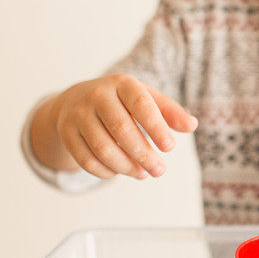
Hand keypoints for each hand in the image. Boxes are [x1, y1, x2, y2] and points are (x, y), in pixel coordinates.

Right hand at [52, 73, 197, 178]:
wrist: (78, 99)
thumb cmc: (124, 101)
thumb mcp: (148, 98)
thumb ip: (170, 111)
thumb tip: (192, 125)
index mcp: (122, 84)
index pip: (141, 104)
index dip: (156, 127)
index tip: (170, 147)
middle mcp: (96, 95)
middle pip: (121, 129)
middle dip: (143, 154)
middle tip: (160, 170)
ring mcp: (78, 114)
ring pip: (102, 148)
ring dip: (126, 166)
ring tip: (143, 174)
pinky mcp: (67, 133)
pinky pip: (86, 160)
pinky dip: (106, 171)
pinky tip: (120, 172)